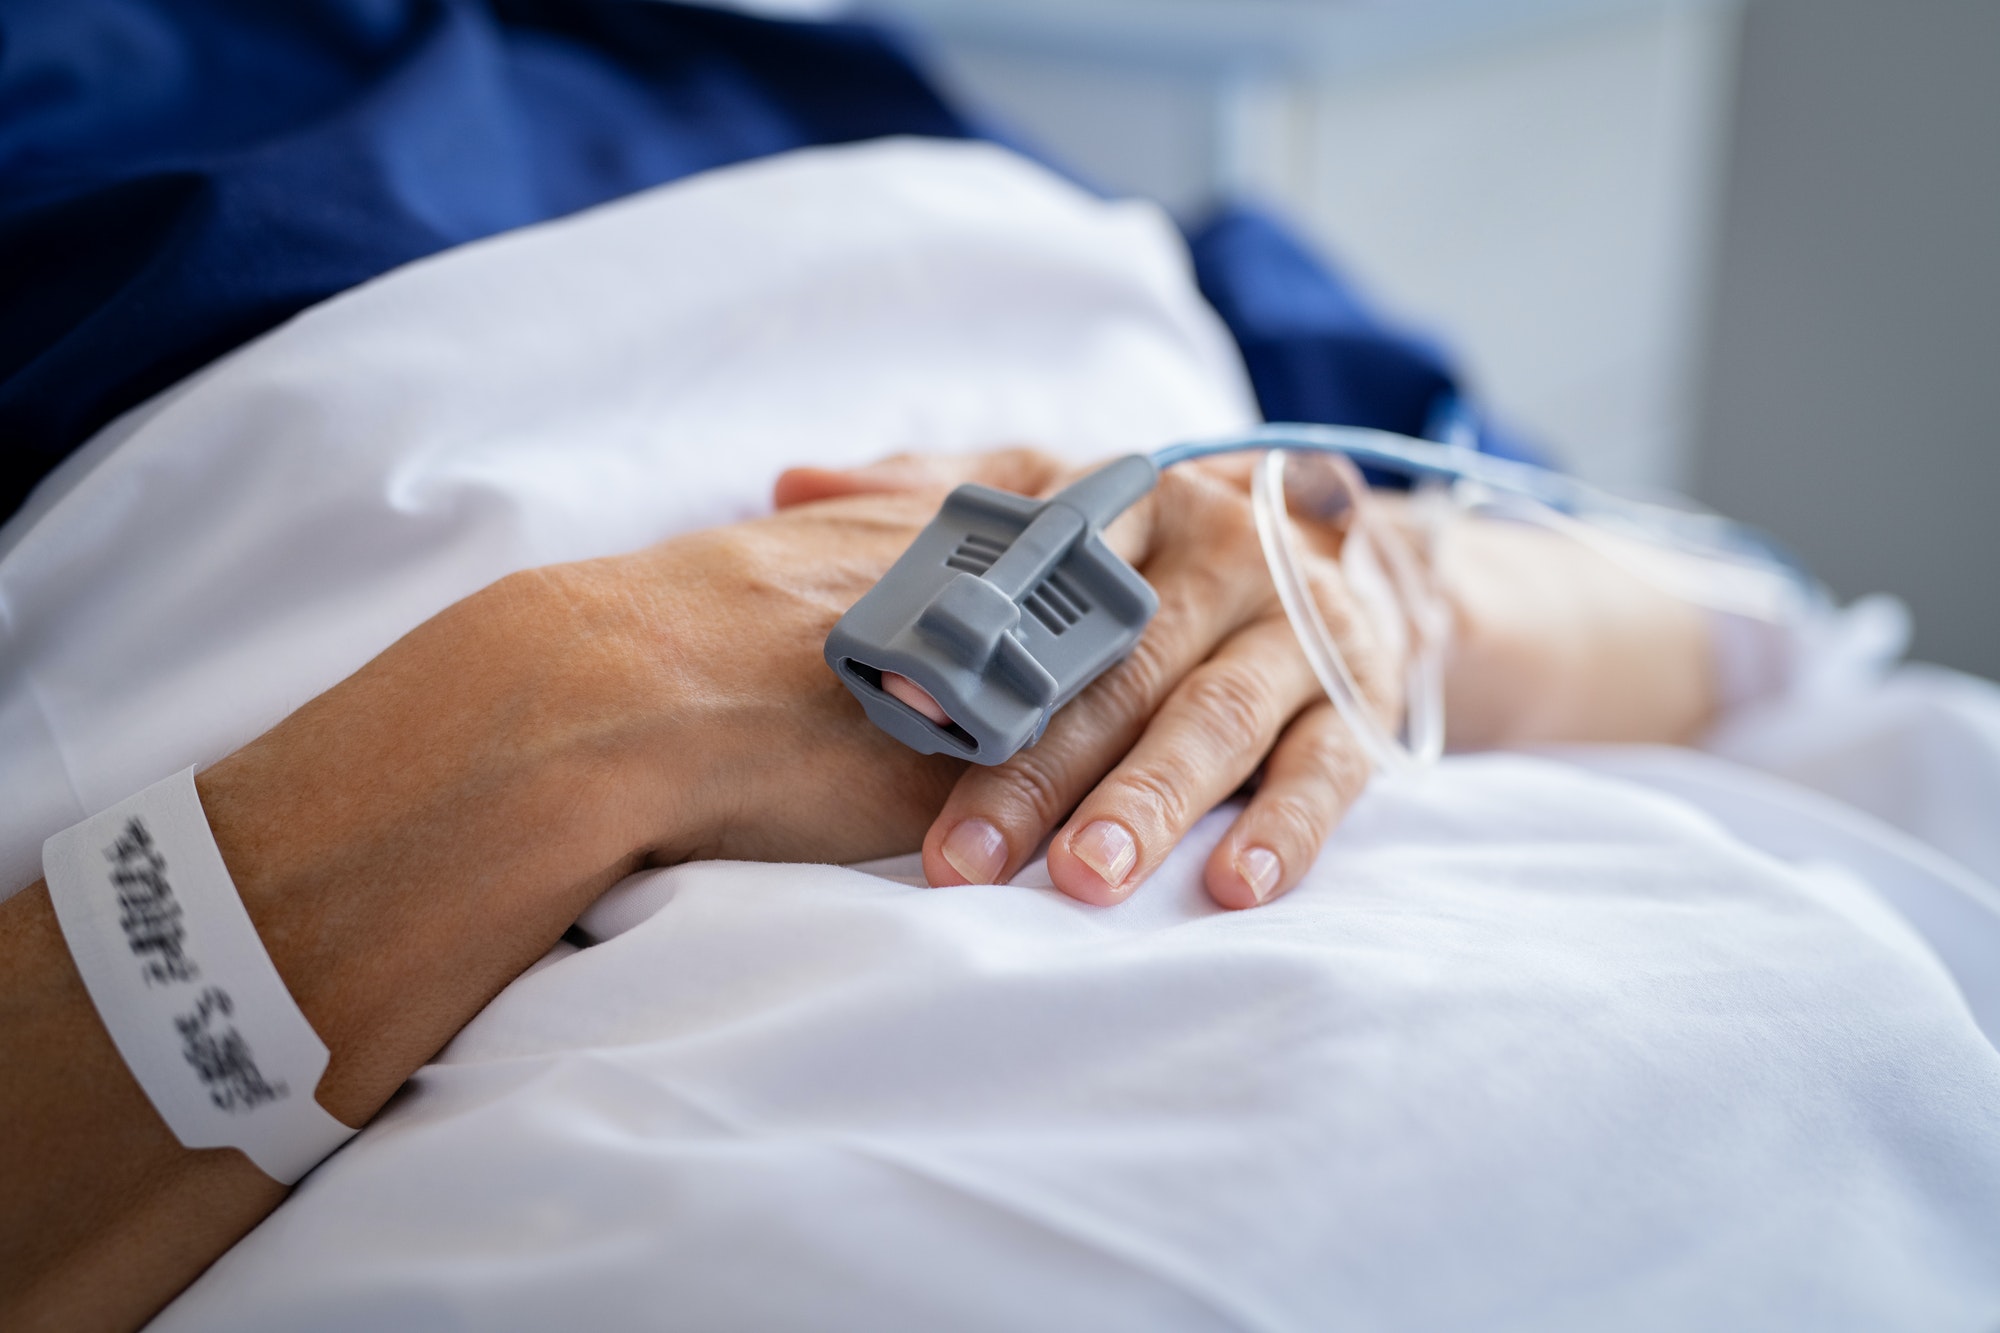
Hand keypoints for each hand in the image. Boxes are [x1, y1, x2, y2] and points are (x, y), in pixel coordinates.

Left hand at [775, 451, 1406, 910]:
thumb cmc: (1164, 553)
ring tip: (1085, 879)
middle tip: (965, 861)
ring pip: (1217, 721)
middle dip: (1042, 773)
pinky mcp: (1358, 709)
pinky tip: (1232, 888)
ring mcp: (1301, 637)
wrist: (1354, 563)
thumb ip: (944, 494)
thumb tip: (795, 483)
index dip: (980, 654)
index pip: (1054, 579)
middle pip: (1123, 670)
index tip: (908, 723)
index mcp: (1142, 506)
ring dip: (1149, 806)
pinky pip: (1323, 773)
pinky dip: (1282, 832)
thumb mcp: (1068, 501)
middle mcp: (1227, 562)